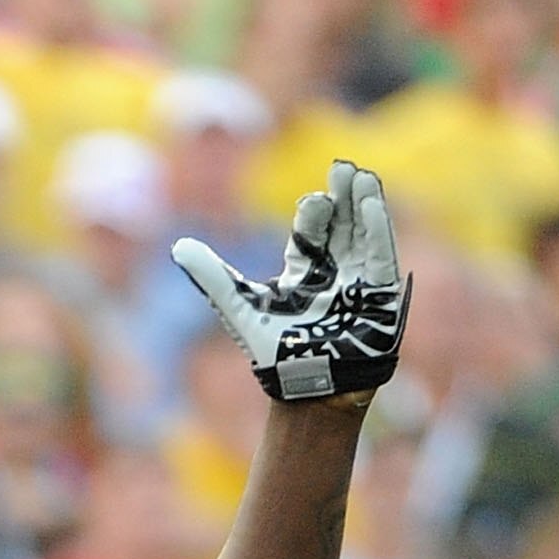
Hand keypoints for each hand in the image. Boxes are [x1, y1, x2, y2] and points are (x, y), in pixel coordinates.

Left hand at [174, 160, 409, 405]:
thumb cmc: (275, 355)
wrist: (308, 391)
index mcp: (301, 274)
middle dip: (341, 198)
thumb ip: (212, 277)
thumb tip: (177, 247)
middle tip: (341, 167)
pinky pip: (381, 255)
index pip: (310, 233)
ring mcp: (358, 283)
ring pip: (363, 233)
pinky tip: (372, 202)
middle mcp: (332, 274)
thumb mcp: (240, 308)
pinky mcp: (380, 296)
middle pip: (339, 225)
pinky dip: (378, 229)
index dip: (312, 214)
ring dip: (362, 203)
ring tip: (360, 174)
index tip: (312, 201)